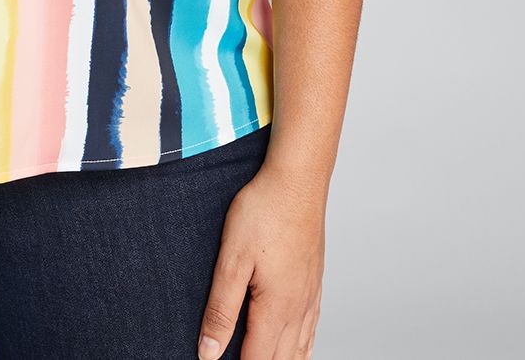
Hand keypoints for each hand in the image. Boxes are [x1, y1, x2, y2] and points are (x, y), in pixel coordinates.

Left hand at [197, 161, 325, 358]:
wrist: (297, 181)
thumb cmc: (263, 212)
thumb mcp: (232, 260)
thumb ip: (220, 309)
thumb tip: (209, 352)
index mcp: (276, 308)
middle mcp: (298, 308)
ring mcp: (310, 296)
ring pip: (300, 349)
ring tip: (262, 359)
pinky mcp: (315, 282)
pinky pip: (312, 329)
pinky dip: (302, 348)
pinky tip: (296, 348)